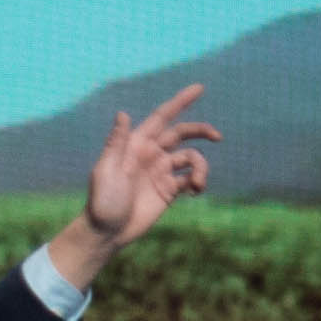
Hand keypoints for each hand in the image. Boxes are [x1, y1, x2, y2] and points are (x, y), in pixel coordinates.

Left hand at [59, 85, 218, 277]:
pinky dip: (199, 181)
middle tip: (217, 136)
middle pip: (182, 133)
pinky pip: (192, 178)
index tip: (200, 88)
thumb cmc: (103, 201)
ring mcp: (161, 172)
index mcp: (135, 144)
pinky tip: (195, 191)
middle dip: (201, 131)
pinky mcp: (169, 190)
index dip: (180, 102)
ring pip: (192, 158)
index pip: (161, 117)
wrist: (108, 232)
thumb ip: (117, 143)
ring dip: (201, 167)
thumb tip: (123, 113)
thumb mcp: (106, 170)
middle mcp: (150, 154)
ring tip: (197, 184)